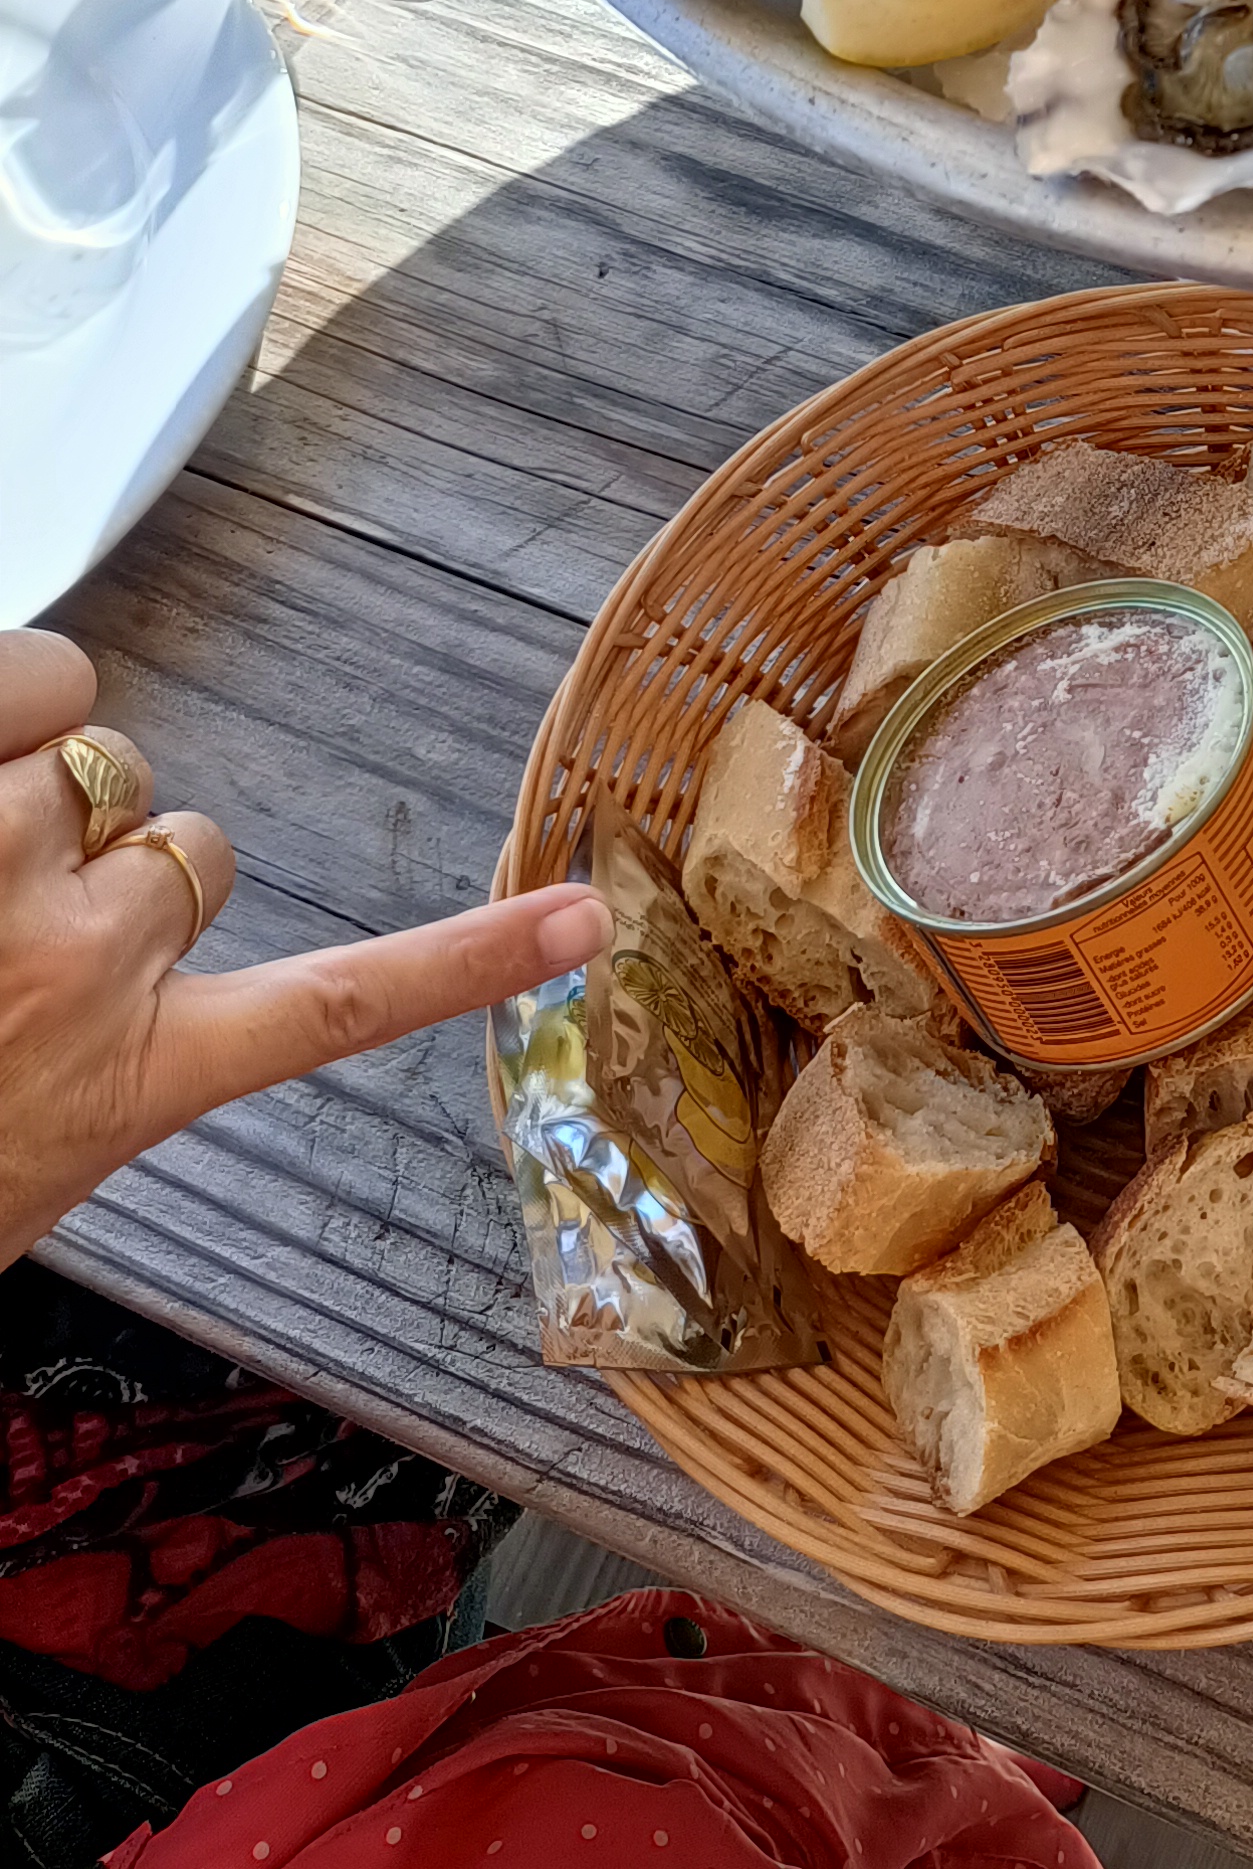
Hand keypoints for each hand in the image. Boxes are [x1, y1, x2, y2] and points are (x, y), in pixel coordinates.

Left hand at [0, 628, 608, 1273]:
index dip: (468, 960)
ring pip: (79, 749)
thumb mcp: (4, 1176)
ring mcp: (7, 882)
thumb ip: (64, 1075)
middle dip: (84, 858)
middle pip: (169, 838)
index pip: (336, 1011)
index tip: (580, 923)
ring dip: (13, 780)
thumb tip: (76, 972)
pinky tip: (3, 725)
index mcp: (129, 1084)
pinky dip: (10, 696)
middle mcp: (93, 966)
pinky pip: (20, 693)